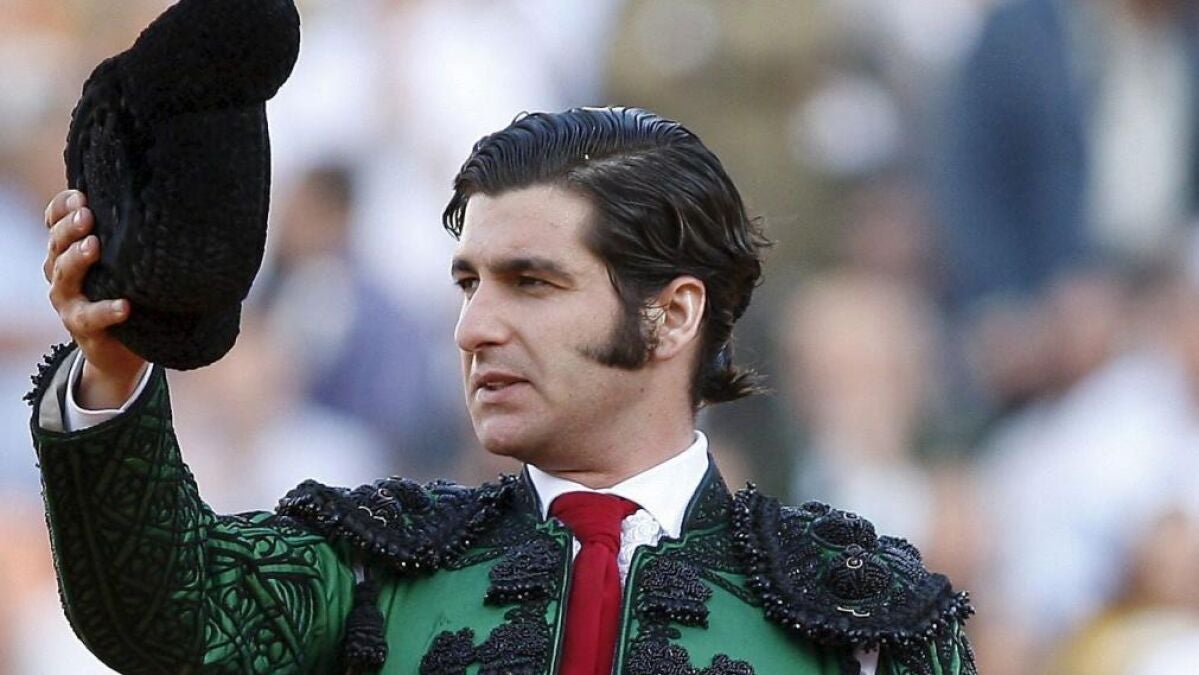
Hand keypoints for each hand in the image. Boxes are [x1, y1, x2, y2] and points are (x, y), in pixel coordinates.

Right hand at [44, 189, 146, 407]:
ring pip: (64, 276)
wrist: (121, 351)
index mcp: (70, 251)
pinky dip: (106, 310)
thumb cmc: (128, 294)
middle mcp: (62, 272)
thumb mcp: (127, 264)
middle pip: (57, 244)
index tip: (82, 195)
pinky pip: (90, 317)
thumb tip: (178, 208)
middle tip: (88, 216)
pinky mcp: (81, 327)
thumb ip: (135, 239)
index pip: (56, 221)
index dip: (63, 207)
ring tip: (94, 246)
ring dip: (77, 259)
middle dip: (70, 227)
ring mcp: (69, 300)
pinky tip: (123, 307)